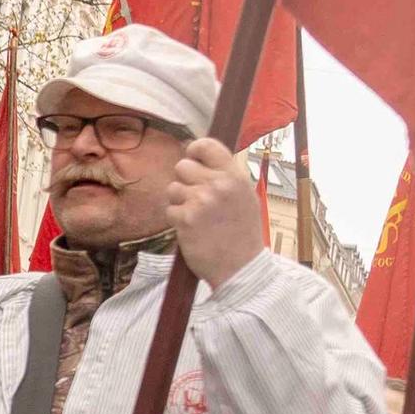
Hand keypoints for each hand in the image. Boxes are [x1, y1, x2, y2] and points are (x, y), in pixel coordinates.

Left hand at [164, 134, 264, 285]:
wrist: (242, 268)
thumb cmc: (243, 234)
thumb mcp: (245, 197)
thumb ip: (225, 177)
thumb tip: (199, 158)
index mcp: (235, 176)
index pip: (206, 145)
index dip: (194, 150)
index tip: (193, 159)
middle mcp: (218, 185)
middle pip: (183, 166)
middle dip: (185, 181)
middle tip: (197, 199)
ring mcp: (201, 201)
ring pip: (173, 188)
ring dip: (180, 202)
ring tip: (197, 217)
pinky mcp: (186, 219)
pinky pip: (169, 210)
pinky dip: (177, 220)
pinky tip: (192, 230)